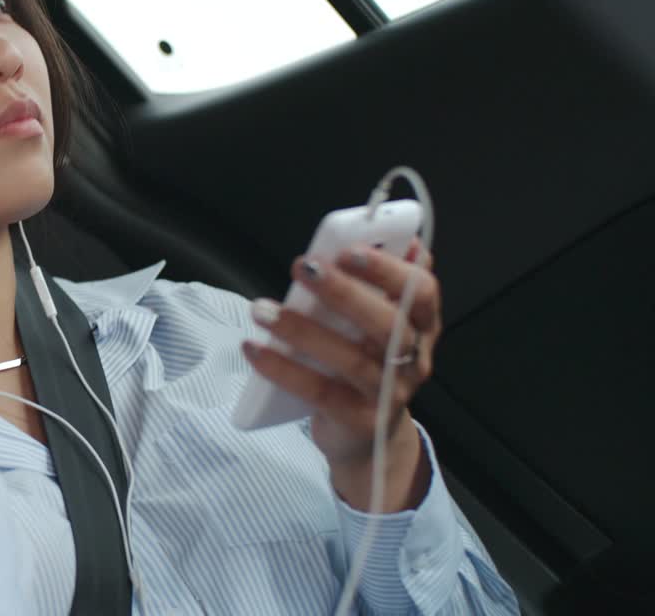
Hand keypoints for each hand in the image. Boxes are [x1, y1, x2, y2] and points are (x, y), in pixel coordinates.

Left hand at [242, 239, 440, 509]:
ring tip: (260, 309)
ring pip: (352, 360)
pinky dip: (283, 369)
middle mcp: (412, 360)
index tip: (348, 249)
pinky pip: (320, 393)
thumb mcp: (375, 323)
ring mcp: (389, 394)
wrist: (365, 436)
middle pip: (388, 325)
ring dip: (302, 330)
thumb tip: (405, 239)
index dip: (390, 269)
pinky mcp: (359, 421)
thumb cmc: (366, 365)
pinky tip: (253, 348)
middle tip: (303, 266)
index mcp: (420, 327)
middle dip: (345, 292)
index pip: (422, 292)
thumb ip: (381, 285)